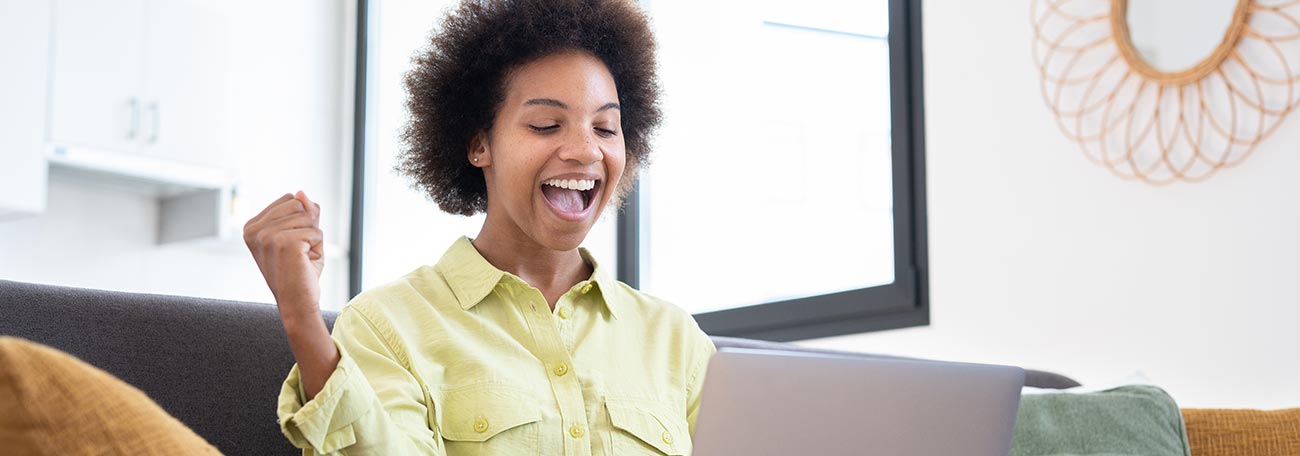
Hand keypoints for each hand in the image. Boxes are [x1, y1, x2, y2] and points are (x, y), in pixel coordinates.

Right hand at [243, 191, 324, 319]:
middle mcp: (254, 230)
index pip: (290, 199)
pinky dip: (317, 247)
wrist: (297, 303)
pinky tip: (304, 262)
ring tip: (300, 258)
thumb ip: (303, 211)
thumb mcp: (302, 234)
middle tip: (298, 252)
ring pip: (309, 217)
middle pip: (298, 204)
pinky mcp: (283, 242)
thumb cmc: (300, 271)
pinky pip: (316, 232)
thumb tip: (302, 192)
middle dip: (308, 227)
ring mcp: (266, 236)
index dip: (301, 221)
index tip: (291, 244)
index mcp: (252, 226)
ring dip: (312, 238)